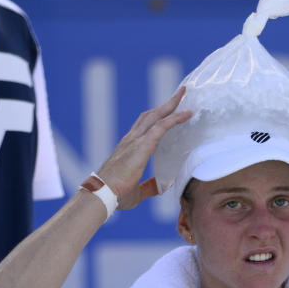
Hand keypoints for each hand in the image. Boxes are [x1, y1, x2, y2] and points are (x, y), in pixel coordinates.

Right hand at [95, 87, 191, 209]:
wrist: (102, 195)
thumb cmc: (115, 195)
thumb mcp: (137, 191)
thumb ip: (149, 187)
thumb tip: (161, 187)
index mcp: (129, 148)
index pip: (145, 126)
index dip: (158, 116)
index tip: (170, 109)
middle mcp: (131, 140)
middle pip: (151, 115)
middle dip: (166, 103)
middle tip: (180, 93)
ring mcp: (135, 141)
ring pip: (155, 116)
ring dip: (171, 104)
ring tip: (183, 94)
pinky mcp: (141, 146)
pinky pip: (161, 127)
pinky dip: (174, 118)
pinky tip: (187, 114)